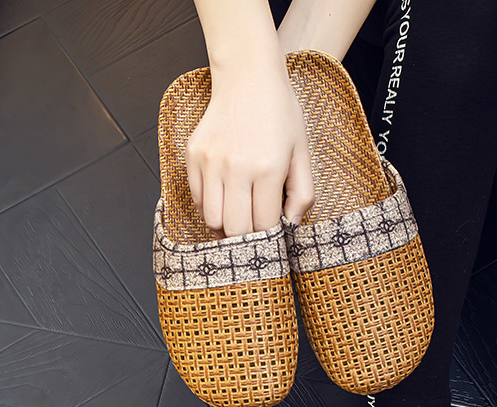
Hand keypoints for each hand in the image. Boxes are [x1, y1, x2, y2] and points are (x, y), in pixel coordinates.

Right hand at [185, 65, 314, 237]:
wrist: (247, 77)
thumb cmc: (279, 114)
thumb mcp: (302, 153)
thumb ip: (302, 194)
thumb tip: (291, 225)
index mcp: (268, 169)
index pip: (265, 225)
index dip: (271, 238)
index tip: (274, 237)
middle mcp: (236, 167)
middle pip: (236, 229)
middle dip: (248, 239)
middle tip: (256, 234)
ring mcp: (211, 162)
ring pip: (212, 220)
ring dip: (226, 226)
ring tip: (239, 218)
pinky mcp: (193, 156)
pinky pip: (197, 200)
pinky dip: (209, 207)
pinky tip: (224, 199)